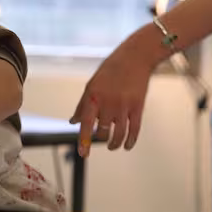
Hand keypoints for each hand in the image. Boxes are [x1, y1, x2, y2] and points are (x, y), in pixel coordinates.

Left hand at [70, 39, 153, 156]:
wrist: (134, 58)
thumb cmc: (110, 70)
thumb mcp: (91, 85)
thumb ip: (82, 105)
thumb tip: (74, 122)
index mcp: (93, 97)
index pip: (86, 124)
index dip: (84, 141)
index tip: (83, 154)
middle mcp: (108, 103)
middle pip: (102, 131)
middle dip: (100, 139)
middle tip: (100, 141)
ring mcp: (124, 106)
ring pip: (118, 134)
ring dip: (114, 144)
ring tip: (112, 146)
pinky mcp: (138, 107)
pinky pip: (134, 130)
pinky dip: (130, 141)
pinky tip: (127, 145)